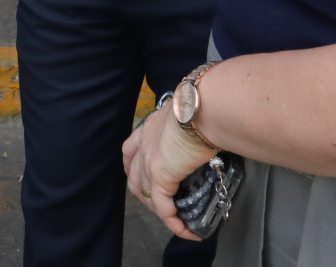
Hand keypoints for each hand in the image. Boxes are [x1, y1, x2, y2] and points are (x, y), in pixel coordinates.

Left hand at [122, 98, 218, 240]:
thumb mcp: (188, 114)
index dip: (132, 166)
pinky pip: (163, 207)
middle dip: (145, 194)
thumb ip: (189, 125)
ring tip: (175, 220)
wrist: (201, 108)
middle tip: (163, 205)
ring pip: (146, 194)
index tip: (141, 176)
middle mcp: (144, 144)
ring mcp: (149, 161)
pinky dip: (173, 221)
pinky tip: (184, 230)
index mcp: (149, 128)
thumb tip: (205, 130)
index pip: (130, 151)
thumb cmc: (202, 106)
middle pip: (133, 177)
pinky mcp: (160, 175)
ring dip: (159, 210)